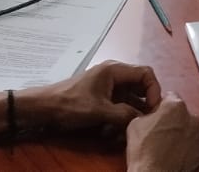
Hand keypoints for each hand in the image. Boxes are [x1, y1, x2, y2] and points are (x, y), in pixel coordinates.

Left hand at [22, 60, 159, 131]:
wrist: (44, 107)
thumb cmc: (71, 104)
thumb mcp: (99, 111)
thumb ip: (124, 114)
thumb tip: (143, 120)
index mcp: (115, 70)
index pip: (146, 73)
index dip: (154, 90)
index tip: (152, 109)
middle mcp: (114, 75)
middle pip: (140, 86)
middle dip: (144, 104)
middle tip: (144, 122)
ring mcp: (108, 85)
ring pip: (131, 97)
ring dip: (131, 113)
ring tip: (128, 128)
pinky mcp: (102, 96)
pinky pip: (120, 104)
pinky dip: (121, 116)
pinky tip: (115, 129)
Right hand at [126, 93, 198, 171]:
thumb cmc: (145, 152)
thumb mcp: (135, 124)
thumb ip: (148, 113)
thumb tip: (150, 115)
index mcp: (176, 106)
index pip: (170, 97)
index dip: (161, 105)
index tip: (156, 113)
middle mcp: (193, 118)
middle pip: (182, 114)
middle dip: (173, 120)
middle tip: (160, 132)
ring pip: (190, 130)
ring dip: (181, 135)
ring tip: (166, 146)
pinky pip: (195, 146)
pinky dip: (187, 149)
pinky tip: (174, 155)